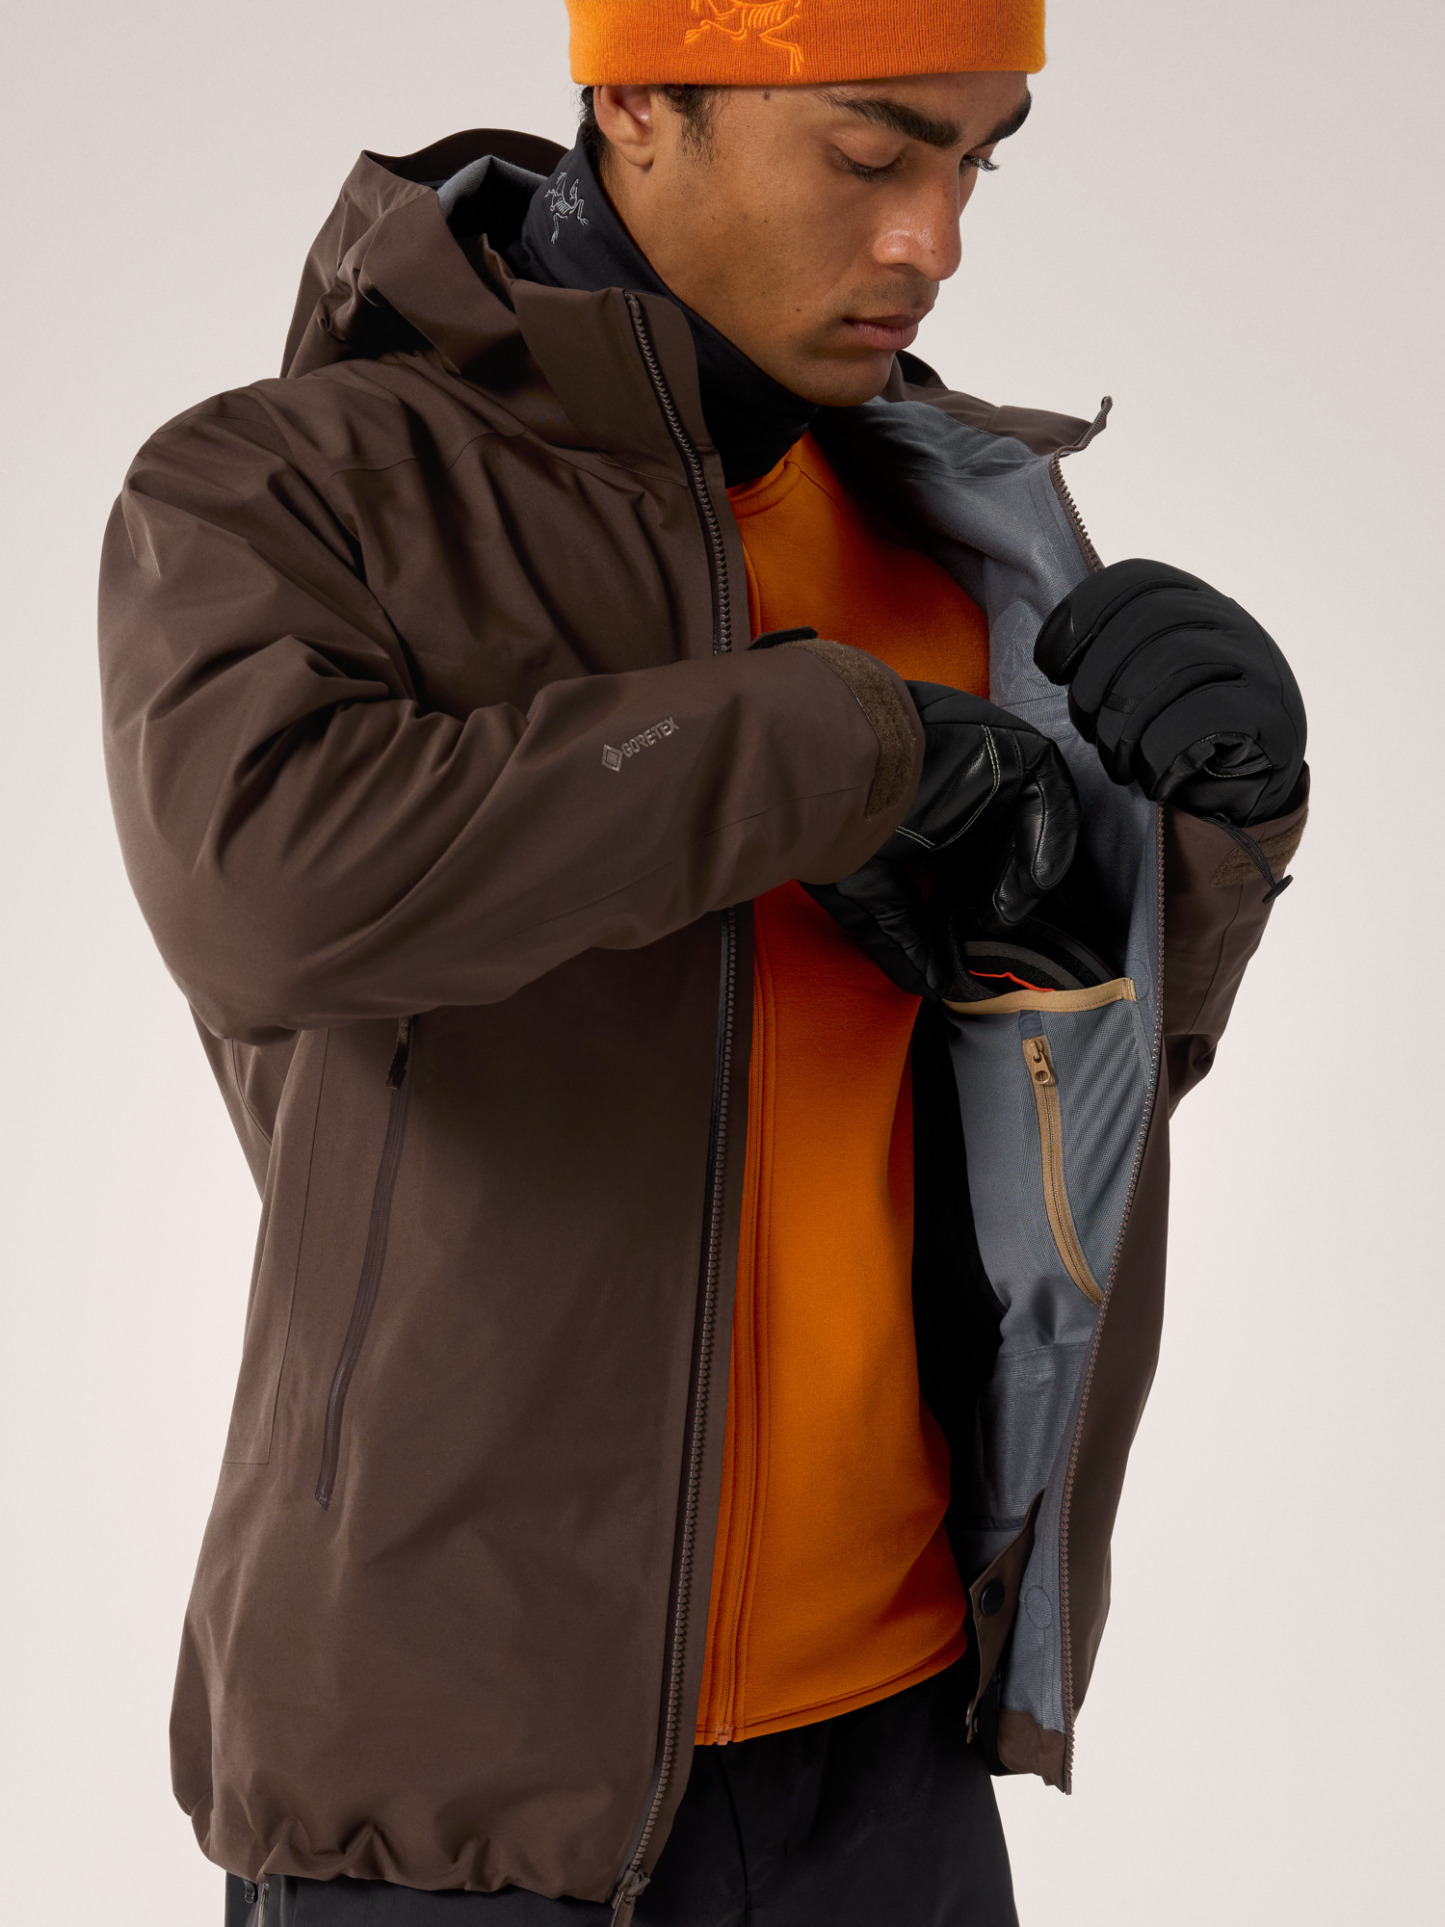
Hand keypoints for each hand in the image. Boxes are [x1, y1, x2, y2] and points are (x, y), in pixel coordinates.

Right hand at [804, 683, 1079, 999]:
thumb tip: (938, 988)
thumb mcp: (871, 900)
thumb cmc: (842, 829)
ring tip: (1001, 914)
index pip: (975, 877)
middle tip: (1006, 941)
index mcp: (933, 833)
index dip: (984, 913)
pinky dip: (1048, 843)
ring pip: (1035, 830)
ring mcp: (992, 776)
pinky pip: (1052, 797)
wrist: (841, 772)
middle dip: (1013, 901)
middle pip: (1011, 855)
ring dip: (1026, 879)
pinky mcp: (1014, 753)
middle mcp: (967, 802)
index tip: (980, 948)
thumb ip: (908, 944)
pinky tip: (1024, 882)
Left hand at [1034, 559, 1305, 824]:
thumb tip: (1053, 653)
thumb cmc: (1179, 739)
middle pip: (1146, 620)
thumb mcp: (1144, 684)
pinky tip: (1155, 779)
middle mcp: (1230, 622)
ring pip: (1172, 663)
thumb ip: (1115, 655)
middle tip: (1088, 730)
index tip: (1053, 668)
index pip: (1134, 581)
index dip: (1080, 618)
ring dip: (1125, 725)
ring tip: (1119, 764)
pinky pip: (1202, 717)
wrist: (1247, 797)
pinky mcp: (1271, 714)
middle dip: (1096, 682)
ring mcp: (1257, 663)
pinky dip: (1162, 754)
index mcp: (1194, 604)